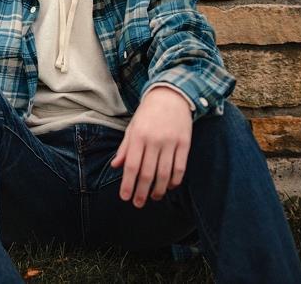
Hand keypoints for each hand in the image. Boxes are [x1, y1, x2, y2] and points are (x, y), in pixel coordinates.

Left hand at [111, 86, 191, 207]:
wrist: (171, 95)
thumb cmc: (147, 113)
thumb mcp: (132, 127)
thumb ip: (125, 148)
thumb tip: (115, 166)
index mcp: (138, 136)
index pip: (132, 166)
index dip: (128, 184)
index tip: (125, 197)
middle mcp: (154, 140)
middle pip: (148, 173)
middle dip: (141, 192)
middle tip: (138, 204)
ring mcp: (171, 142)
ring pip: (165, 174)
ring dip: (159, 190)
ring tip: (153, 197)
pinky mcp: (184, 143)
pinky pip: (180, 167)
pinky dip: (175, 180)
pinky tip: (170, 187)